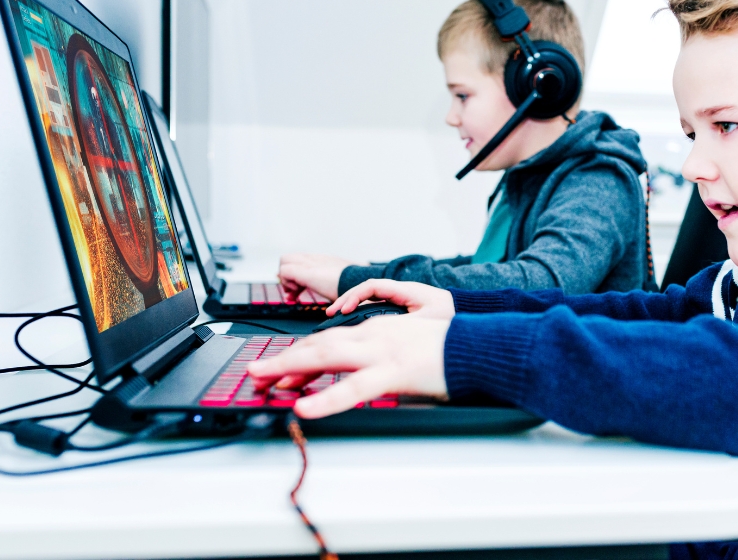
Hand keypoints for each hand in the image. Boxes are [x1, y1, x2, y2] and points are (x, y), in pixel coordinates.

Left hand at [248, 313, 450, 418]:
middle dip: (283, 359)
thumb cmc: (451, 351)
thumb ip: (382, 360)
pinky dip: (326, 399)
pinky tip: (304, 407)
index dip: (299, 354)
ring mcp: (382, 352)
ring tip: (265, 382)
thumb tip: (361, 379)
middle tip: (257, 373)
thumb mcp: (408, 348)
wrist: (480, 347)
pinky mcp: (395, 373)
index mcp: (376, 329)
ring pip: (325, 357)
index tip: (279, 369)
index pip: (328, 339)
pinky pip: (353, 389)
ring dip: (290, 369)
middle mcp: (373, 335)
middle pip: (318, 344)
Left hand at [277, 253, 355, 300]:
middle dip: (288, 276)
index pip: (302, 260)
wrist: (360, 283)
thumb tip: (341, 294)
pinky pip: (285, 270)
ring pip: (285, 260)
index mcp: (325, 261)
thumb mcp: (345, 282)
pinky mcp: (307, 272)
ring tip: (294, 293)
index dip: (297, 276)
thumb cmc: (356, 285)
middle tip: (293, 292)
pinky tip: (296, 294)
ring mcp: (311, 264)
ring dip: (286, 279)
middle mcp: (316, 259)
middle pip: (290, 257)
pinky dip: (287, 282)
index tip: (299, 291)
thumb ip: (338, 284)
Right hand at [329, 279, 454, 319]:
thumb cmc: (450, 314)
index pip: (372, 286)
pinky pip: (375, 306)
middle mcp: (399, 291)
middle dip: (346, 300)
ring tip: (335, 316)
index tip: (343, 309)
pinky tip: (353, 323)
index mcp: (405, 290)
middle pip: (365, 291)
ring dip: (352, 305)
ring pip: (369, 298)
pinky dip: (362, 311)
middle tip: (330, 313)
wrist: (464, 311)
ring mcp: (398, 298)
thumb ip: (407, 324)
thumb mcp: (428, 321)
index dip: (354, 296)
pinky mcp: (399, 307)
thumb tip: (385, 331)